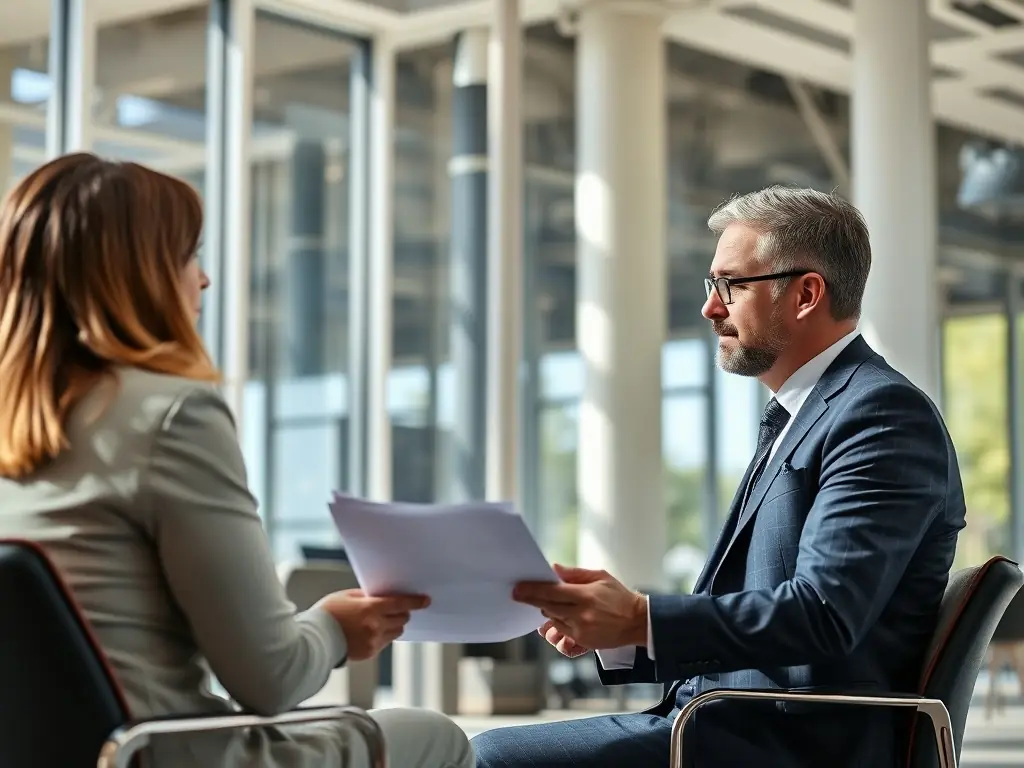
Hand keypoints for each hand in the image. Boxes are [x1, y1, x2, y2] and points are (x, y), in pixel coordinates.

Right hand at [318, 589, 429, 660]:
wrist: (314, 639)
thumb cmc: (328, 613)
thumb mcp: (347, 596)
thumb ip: (368, 596)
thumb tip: (385, 595)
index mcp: (370, 608)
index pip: (401, 603)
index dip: (415, 601)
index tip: (425, 600)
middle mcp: (375, 625)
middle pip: (402, 618)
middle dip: (401, 612)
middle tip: (396, 609)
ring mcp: (373, 641)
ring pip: (397, 631)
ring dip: (394, 625)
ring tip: (380, 620)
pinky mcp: (370, 653)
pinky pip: (385, 642)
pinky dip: (383, 636)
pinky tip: (369, 632)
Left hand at [513, 563, 645, 650]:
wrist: (638, 622)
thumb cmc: (619, 597)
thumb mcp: (600, 577)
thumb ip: (575, 573)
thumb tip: (554, 568)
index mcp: (585, 596)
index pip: (551, 592)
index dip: (532, 590)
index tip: (517, 588)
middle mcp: (581, 614)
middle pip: (547, 607)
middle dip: (532, 600)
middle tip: (519, 593)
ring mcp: (581, 630)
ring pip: (552, 619)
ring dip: (547, 610)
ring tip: (547, 602)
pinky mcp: (583, 641)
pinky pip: (561, 631)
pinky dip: (557, 622)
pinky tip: (559, 615)